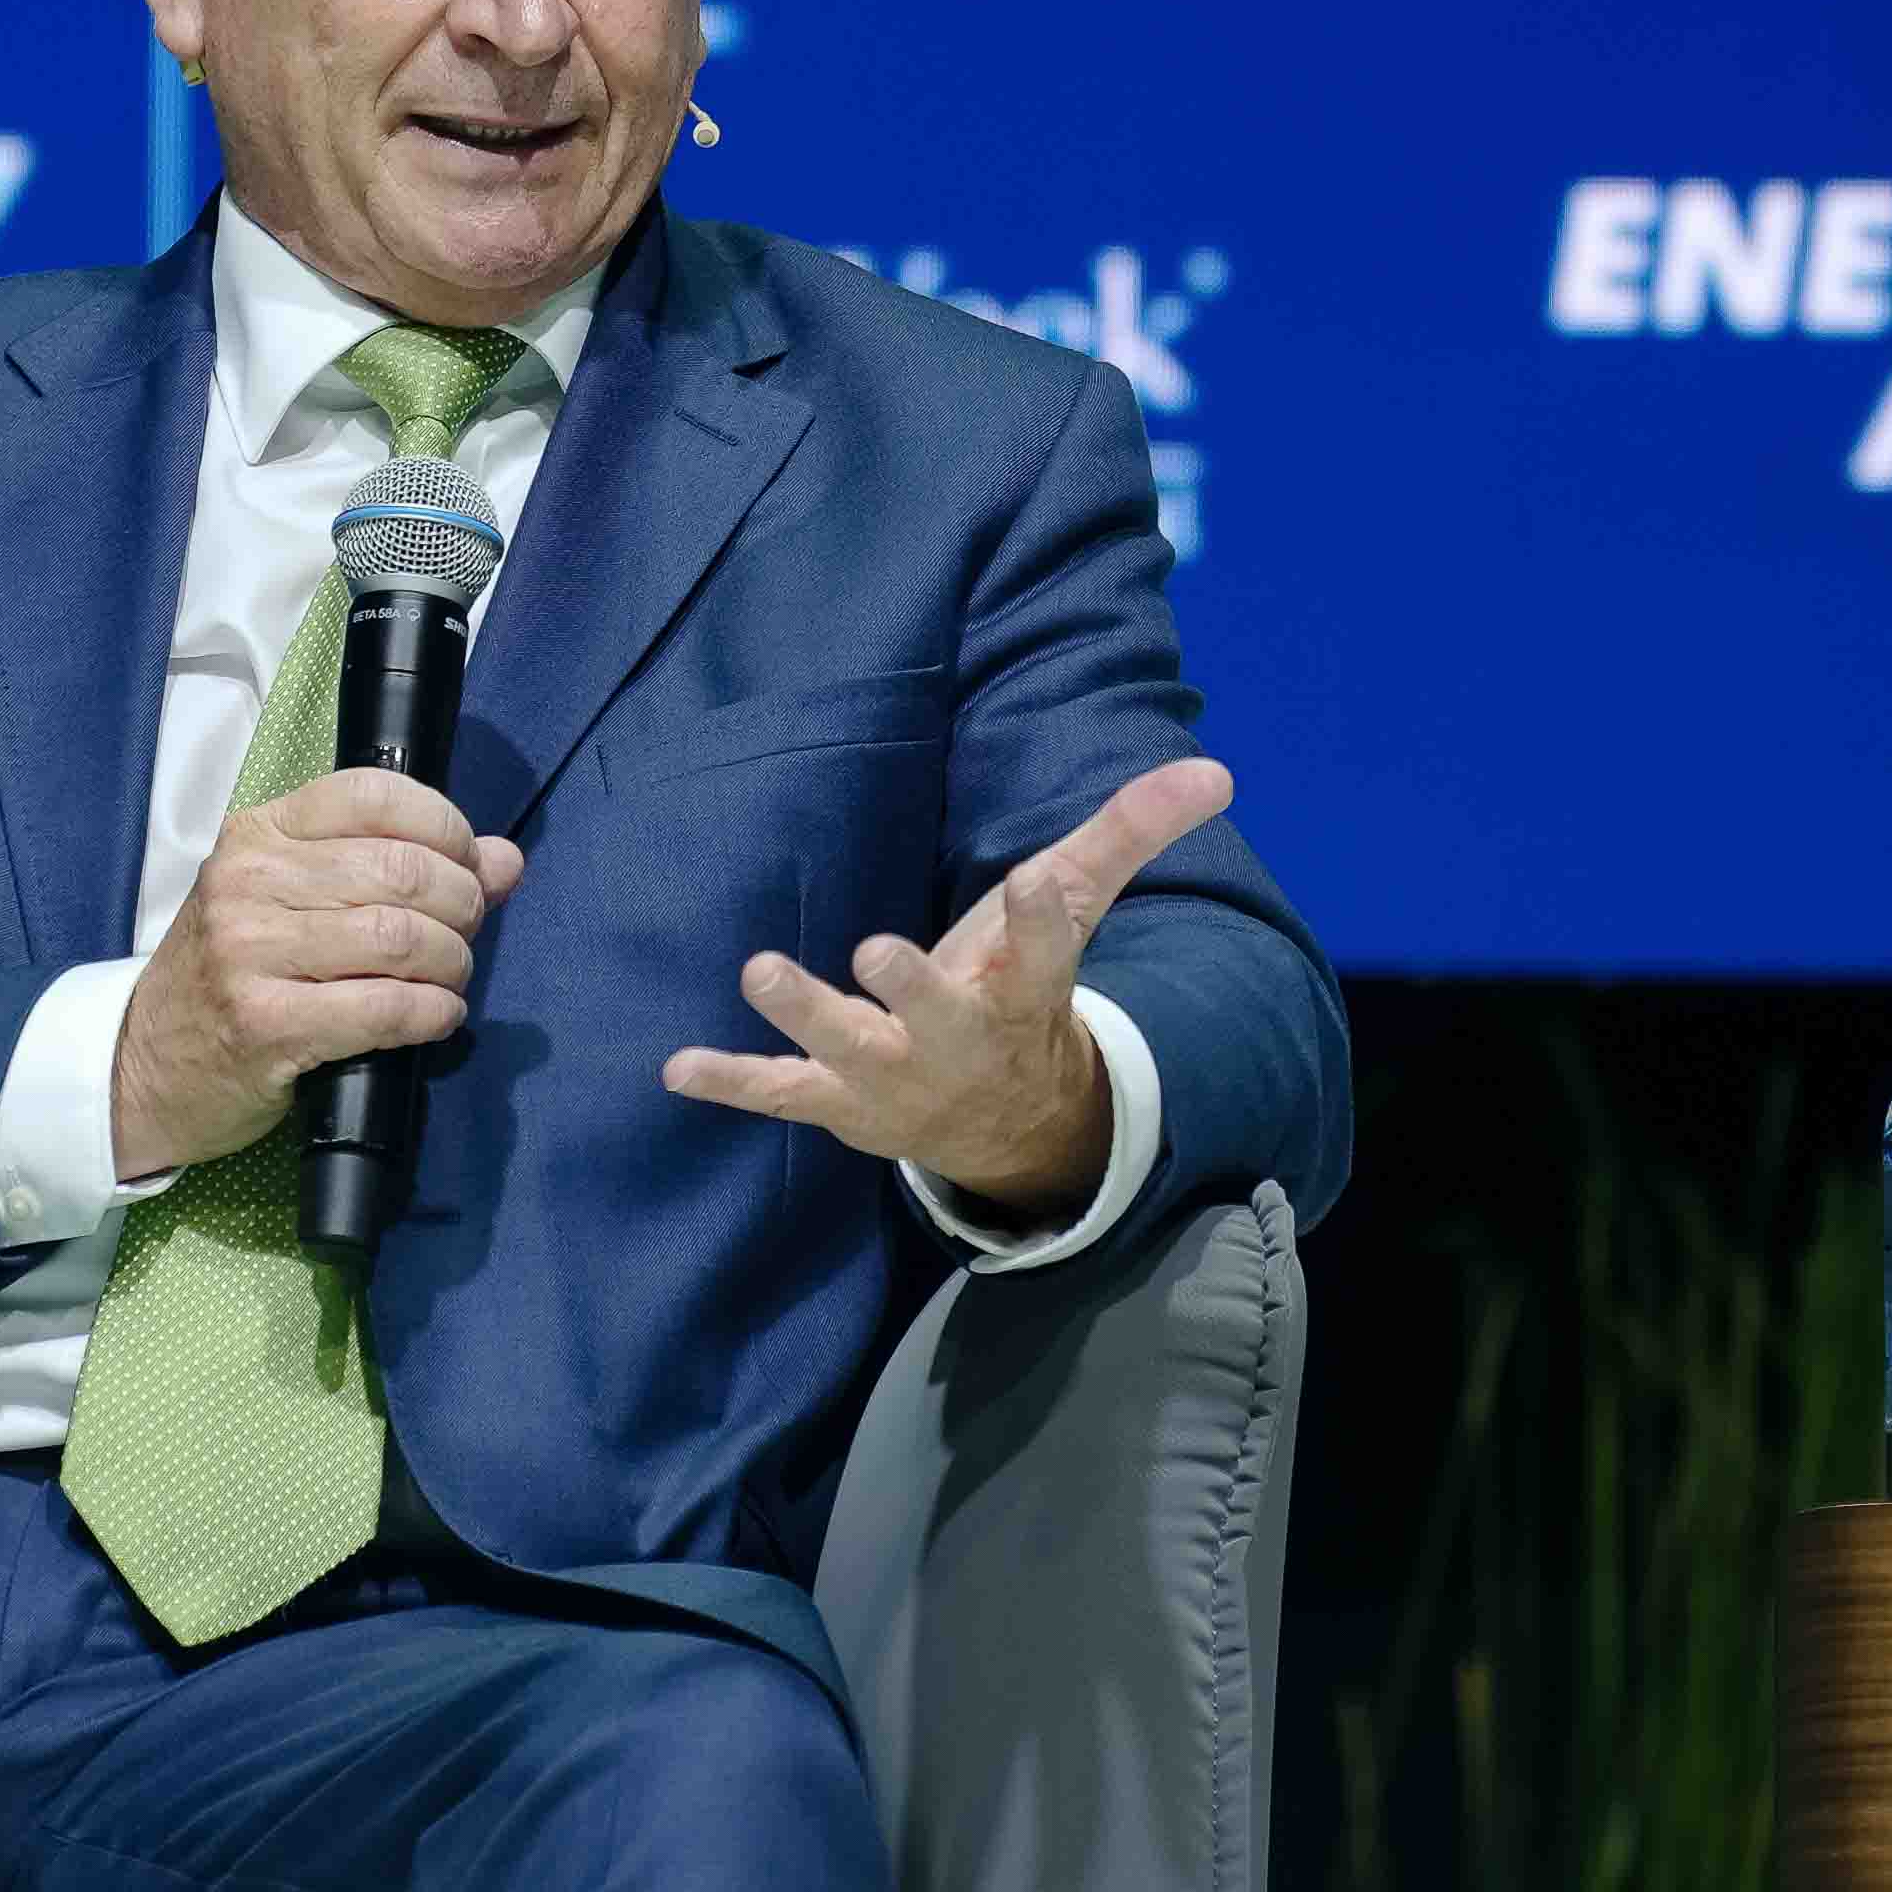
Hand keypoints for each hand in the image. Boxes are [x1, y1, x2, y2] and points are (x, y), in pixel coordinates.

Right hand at [112, 768, 526, 1181]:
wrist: (144, 1067)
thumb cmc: (230, 976)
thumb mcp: (293, 902)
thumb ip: (394, 867)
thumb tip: (504, 860)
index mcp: (257, 834)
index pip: (373, 794)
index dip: (446, 827)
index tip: (468, 865)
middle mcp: (248, 883)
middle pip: (402, 869)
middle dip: (461, 904)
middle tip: (463, 934)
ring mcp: (250, 953)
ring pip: (401, 937)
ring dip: (452, 963)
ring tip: (448, 978)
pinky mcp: (265, 1024)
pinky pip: (386, 1008)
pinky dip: (433, 1013)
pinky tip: (436, 1016)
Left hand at [660, 757, 1231, 1215]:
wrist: (1005, 1122)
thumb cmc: (1025, 993)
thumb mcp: (1073, 914)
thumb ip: (1127, 835)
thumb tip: (1213, 769)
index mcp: (1023, 992)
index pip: (1043, 951)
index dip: (1035, 917)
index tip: (1030, 880)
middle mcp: (957, 1040)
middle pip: (936, 1012)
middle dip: (910, 987)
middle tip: (877, 950)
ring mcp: (891, 1078)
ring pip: (847, 1048)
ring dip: (804, 1014)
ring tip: (762, 968)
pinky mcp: (836, 1101)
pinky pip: (779, 1093)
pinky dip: (732, 1081)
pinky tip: (678, 1066)